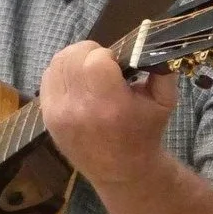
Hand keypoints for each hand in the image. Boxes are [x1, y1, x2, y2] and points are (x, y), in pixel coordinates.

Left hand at [39, 41, 177, 189]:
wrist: (121, 171)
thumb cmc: (145, 133)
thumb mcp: (165, 102)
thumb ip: (163, 68)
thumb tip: (151, 42)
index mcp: (111, 105)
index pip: (97, 59)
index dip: (108, 55)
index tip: (117, 65)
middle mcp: (80, 108)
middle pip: (74, 56)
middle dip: (91, 53)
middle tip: (104, 65)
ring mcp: (59, 113)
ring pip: (57, 63)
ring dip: (75, 60)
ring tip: (89, 71)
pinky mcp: (47, 116)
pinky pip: (48, 78)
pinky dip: (62, 72)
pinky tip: (77, 81)